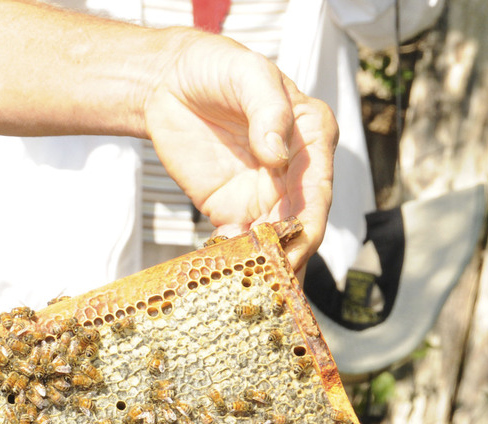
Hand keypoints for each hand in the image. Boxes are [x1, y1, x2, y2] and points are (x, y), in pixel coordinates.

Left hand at [143, 30, 336, 269]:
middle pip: (299, 223)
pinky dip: (234, 261)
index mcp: (312, 136)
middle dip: (289, 256)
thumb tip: (279, 156)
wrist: (170, 82)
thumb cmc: (218, 68)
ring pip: (273, 240)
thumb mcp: (249, 76)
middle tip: (273, 284)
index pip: (318, 188)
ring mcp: (263, 193)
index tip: (294, 249)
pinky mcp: (229, 209)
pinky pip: (238, 242)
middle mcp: (295, 171)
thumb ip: (268, 111)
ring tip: (251, 290)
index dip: (308, 223)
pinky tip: (223, 275)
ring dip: (264, 266)